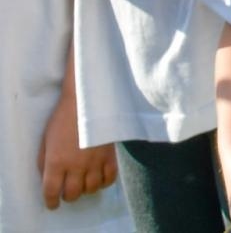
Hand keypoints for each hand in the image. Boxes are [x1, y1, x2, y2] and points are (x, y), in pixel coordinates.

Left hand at [38, 87, 116, 209]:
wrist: (87, 102)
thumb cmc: (63, 120)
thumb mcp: (46, 142)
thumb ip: (45, 163)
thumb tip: (49, 178)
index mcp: (56, 162)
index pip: (51, 192)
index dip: (51, 202)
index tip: (52, 204)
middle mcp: (75, 166)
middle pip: (72, 194)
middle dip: (68, 195)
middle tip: (68, 190)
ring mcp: (95, 162)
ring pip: (91, 189)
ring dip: (85, 190)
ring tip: (83, 183)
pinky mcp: (110, 156)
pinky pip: (110, 179)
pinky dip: (104, 183)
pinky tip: (99, 179)